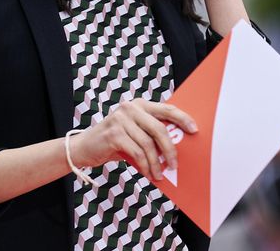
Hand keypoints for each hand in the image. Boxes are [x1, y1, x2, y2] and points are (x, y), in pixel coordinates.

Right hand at [69, 98, 197, 181]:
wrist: (85, 147)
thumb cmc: (115, 141)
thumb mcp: (134, 133)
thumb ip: (151, 134)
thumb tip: (175, 149)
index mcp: (140, 104)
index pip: (167, 109)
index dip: (183, 119)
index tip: (194, 130)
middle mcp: (130, 108)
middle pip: (159, 128)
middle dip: (170, 149)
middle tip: (175, 164)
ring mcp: (120, 119)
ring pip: (148, 144)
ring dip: (156, 163)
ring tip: (159, 174)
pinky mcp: (113, 134)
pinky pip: (136, 152)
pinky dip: (145, 166)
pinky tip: (148, 173)